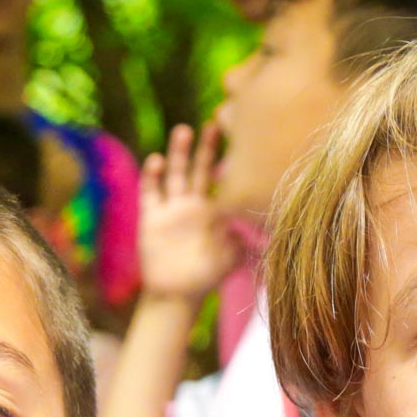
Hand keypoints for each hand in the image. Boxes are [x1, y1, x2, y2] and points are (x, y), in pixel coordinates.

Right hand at [138, 124, 237, 305]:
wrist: (177, 294)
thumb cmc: (207, 276)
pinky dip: (151, 176)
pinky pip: (150, 192)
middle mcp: (192, 204)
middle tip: (215, 122)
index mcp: (213, 210)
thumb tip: (266, 225)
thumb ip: (248, 239)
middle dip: (206, 146)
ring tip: (184, 130)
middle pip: (198, 168)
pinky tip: (156, 160)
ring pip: (175, 174)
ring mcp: (171, 208)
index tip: (238, 137)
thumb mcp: (233, 256)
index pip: (221, 179)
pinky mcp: (151, 217)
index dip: (227, 160)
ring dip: (178, 152)